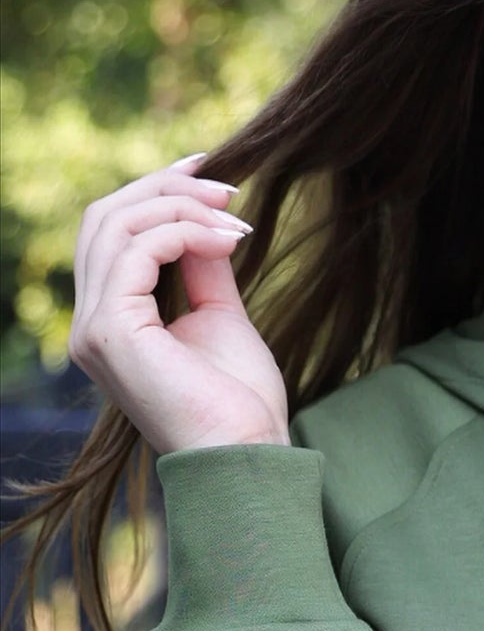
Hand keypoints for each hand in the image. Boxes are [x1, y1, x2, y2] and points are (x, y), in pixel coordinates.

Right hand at [68, 154, 290, 455]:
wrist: (247, 456)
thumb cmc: (240, 402)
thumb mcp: (220, 316)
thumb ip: (203, 267)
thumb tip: (205, 218)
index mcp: (110, 321)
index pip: (110, 233)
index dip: (154, 192)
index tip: (210, 174)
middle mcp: (89, 323)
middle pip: (105, 217)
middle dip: (166, 190)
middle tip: (228, 188)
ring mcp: (94, 328)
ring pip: (117, 225)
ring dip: (182, 208)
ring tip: (236, 219)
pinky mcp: (112, 331)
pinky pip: (137, 250)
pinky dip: (184, 233)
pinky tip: (228, 242)